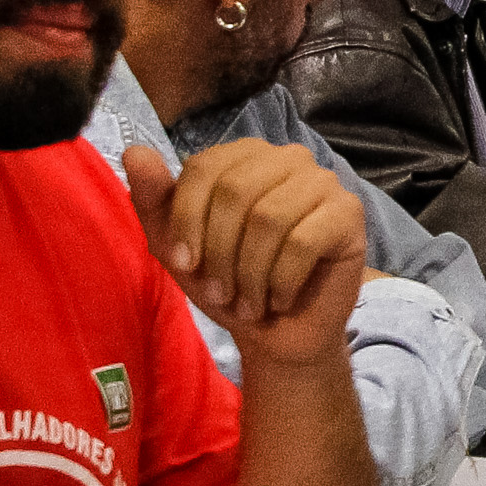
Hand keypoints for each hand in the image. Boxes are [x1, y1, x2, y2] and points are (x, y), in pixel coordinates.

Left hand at [124, 140, 365, 365]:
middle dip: (219, 251)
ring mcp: (325, 182)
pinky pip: (304, 242)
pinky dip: (282, 281)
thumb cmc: (229, 283)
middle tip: (219, 291)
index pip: (204, 167)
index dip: (186, 219)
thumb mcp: (178, 246)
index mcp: (245, 156)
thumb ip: (154, 200)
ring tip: (248, 301)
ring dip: (250, 273)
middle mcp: (288, 158)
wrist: (279, 333)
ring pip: (269, 219)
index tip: (183, 263)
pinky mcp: (351, 214)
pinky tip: (279, 298)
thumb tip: (134, 152)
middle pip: (237, 191)